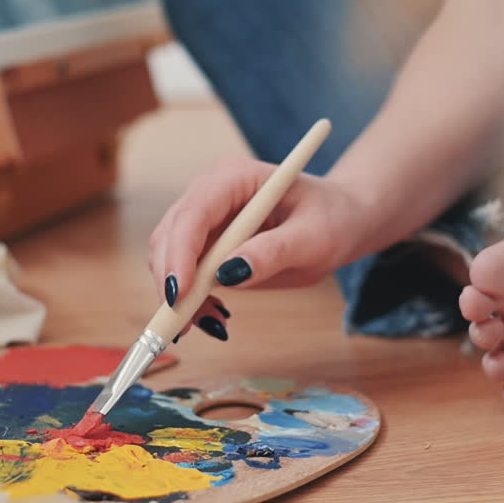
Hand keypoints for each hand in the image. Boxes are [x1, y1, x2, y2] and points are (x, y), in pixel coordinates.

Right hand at [149, 156, 370, 337]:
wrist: (337, 221)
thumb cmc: (331, 220)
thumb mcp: (314, 239)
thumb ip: (274, 252)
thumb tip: (229, 273)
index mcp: (236, 177)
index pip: (194, 212)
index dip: (180, 253)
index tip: (181, 295)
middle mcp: (210, 191)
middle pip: (169, 235)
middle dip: (172, 281)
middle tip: (189, 325)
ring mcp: (203, 216)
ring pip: (166, 256)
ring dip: (178, 295)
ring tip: (214, 321)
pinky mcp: (203, 241)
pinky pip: (180, 272)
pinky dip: (188, 299)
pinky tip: (214, 315)